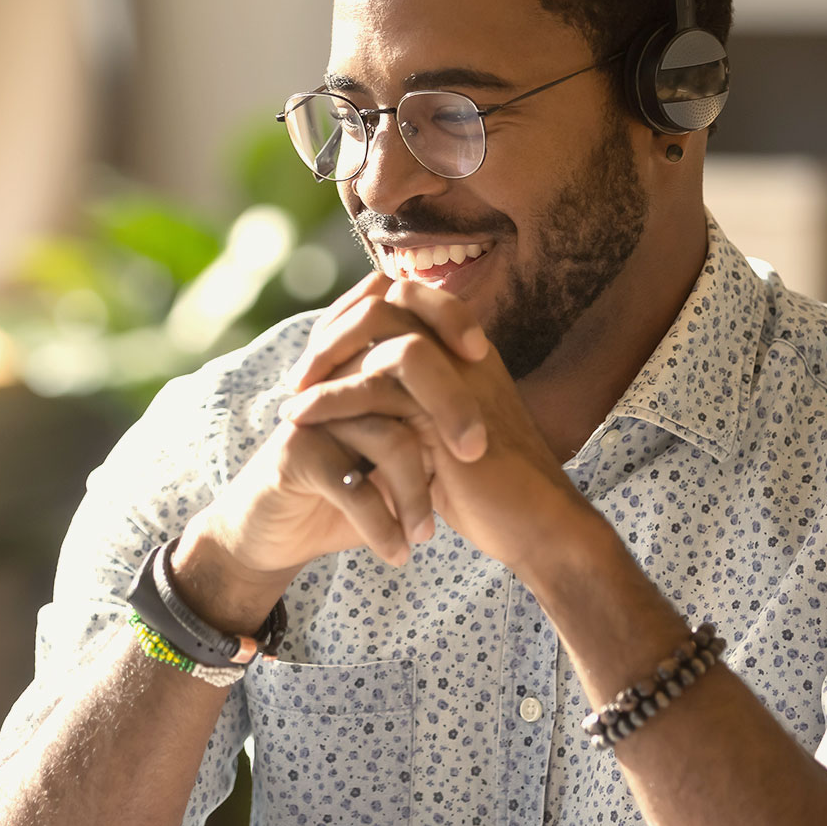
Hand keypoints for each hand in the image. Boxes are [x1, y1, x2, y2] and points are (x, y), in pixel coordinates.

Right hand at [171, 276, 487, 630]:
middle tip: (474, 455)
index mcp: (361, 366)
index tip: (484, 354)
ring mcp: (314, 414)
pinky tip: (397, 553)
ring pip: (388, 436)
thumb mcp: (395, 455)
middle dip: (450, 409)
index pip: (406, 310)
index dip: (447, 316)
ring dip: (415, 492)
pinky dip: (382, 525)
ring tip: (427, 535)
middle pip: (401, 363)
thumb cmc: (347, 490)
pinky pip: (353, 485)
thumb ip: (430, 422)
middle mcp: (337, 380)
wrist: (276, 534)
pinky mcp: (294, 455)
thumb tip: (500, 408)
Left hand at [279, 277, 592, 576]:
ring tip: (292, 397)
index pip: (404, 298)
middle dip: (334, 331)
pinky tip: (300, 417)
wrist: (534, 527)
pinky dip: (330, 398)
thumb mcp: (441, 436)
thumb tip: (360, 391)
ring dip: (325, 359)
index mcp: (467, 350)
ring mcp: (459, 374)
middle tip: (300, 374)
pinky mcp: (446, 410)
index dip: (355, 316)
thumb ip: (412, 405)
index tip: (321, 357)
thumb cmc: (489, 490)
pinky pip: (376, 384)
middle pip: (387, 300)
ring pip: (379, 331)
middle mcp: (464, 351)